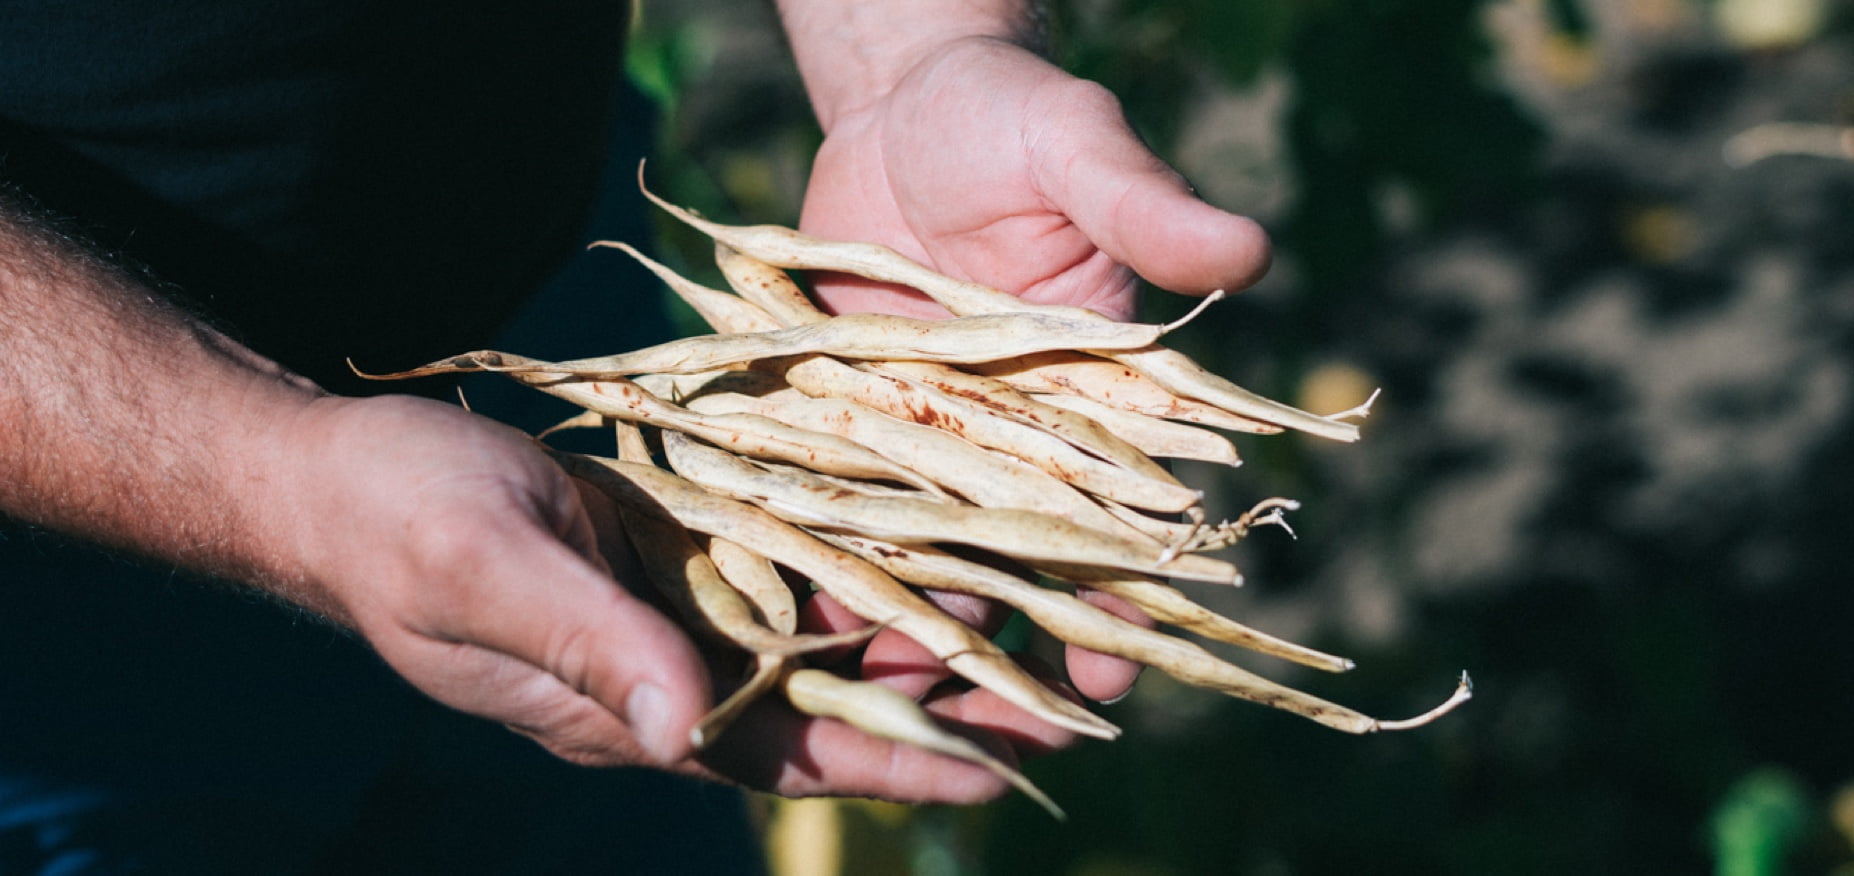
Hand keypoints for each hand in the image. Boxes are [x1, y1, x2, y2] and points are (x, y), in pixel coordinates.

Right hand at [268, 393, 1067, 802]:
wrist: (339, 472)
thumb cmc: (395, 525)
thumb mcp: (485, 578)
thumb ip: (590, 648)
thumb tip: (687, 729)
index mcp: (632, 706)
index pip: (789, 752)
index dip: (894, 764)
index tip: (1001, 772)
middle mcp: (670, 668)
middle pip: (830, 700)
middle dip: (937, 701)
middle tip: (1060, 694)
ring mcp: (674, 606)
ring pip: (821, 629)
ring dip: (911, 623)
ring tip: (1023, 609)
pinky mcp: (672, 546)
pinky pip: (785, 557)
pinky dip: (854, 552)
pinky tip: (923, 529)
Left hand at [796, 36, 1271, 702]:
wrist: (901, 105)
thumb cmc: (1011, 117)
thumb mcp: (1077, 148)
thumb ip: (1144, 204)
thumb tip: (1249, 251)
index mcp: (1091, 394)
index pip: (1118, 511)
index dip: (1120, 591)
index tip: (1112, 667)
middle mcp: (1010, 433)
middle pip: (1016, 559)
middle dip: (1014, 644)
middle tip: (1000, 734)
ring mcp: (920, 433)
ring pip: (920, 552)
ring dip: (912, 626)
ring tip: (891, 703)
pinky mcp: (839, 416)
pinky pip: (830, 500)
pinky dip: (818, 555)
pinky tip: (792, 616)